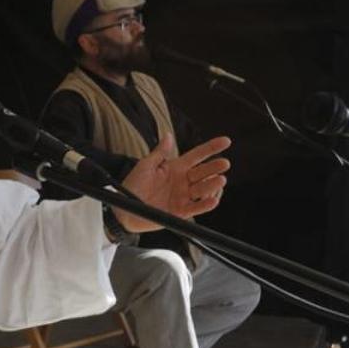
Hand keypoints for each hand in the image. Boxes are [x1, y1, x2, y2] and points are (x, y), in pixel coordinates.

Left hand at [116, 134, 231, 231]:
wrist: (123, 209)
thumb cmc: (132, 185)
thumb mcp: (144, 166)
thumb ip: (159, 153)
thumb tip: (168, 135)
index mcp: (176, 168)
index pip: (197, 156)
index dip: (211, 148)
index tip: (226, 141)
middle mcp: (182, 182)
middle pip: (203, 173)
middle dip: (215, 168)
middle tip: (224, 164)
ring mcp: (182, 197)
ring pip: (203, 190)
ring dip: (213, 186)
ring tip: (221, 181)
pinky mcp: (180, 212)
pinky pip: (195, 208)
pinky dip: (205, 205)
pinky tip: (213, 200)